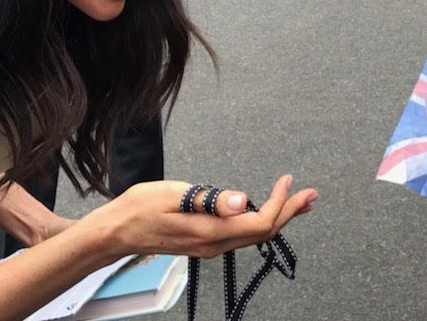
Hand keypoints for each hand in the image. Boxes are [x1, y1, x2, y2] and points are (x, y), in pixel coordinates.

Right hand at [83, 175, 315, 259]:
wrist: (116, 231)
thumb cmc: (139, 209)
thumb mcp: (174, 196)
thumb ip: (209, 199)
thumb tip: (243, 200)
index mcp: (210, 232)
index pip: (260, 223)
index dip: (280, 204)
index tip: (289, 181)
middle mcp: (214, 244)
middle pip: (264, 232)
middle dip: (290, 212)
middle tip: (310, 194)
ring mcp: (210, 246)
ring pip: (255, 234)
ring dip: (279, 217)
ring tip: (297, 201)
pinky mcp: (205, 242)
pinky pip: (242, 234)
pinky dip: (261, 220)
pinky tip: (265, 210)